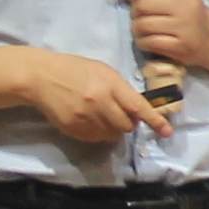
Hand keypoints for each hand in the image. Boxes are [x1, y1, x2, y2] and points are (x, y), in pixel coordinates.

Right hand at [17, 50, 167, 142]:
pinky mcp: (74, 129)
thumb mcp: (102, 72)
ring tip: (103, 115)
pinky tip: (91, 120)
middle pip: (127, 126)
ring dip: (114, 129)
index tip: (167, 132)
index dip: (155, 120)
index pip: (138, 106)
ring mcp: (86, 118)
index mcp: (109, 84)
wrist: (42, 77)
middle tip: (121, 114)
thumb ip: (121, 90)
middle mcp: (99, 102)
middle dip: (129, 123)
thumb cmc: (75, 69)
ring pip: (112, 135)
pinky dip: (99, 133)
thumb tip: (136, 112)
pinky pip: (96, 139)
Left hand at [116, 0, 208, 71]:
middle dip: (135, 13)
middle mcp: (186, 4)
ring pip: (141, 25)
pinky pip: (148, 42)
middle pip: (141, 5)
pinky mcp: (181, 46)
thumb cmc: (185, 12)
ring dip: (137, 29)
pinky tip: (150, 41)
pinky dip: (143, 42)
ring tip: (145, 30)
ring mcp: (184, 26)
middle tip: (143, 17)